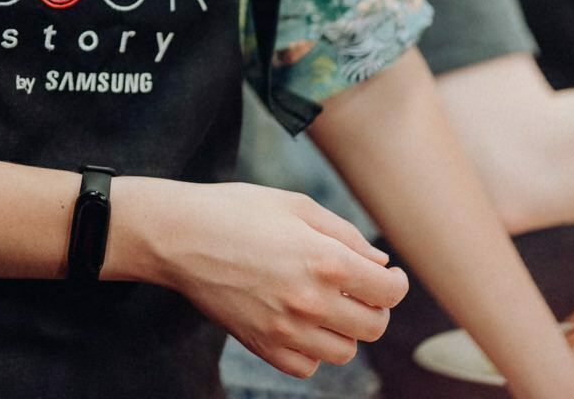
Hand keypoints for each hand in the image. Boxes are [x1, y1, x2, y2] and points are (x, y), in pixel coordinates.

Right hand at [109, 178, 407, 378]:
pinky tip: (301, 324)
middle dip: (374, 307)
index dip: (396, 283)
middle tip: (359, 290)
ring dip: (345, 330)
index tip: (387, 276)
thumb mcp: (295, 205)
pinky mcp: (262, 345)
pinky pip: (307, 366)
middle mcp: (311, 301)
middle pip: (373, 326)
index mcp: (326, 261)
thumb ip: (345, 234)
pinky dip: (312, 351)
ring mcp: (285, 328)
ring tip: (328, 307)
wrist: (177, 235)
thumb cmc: (235, 211)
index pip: (389, 292)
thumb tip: (379, 265)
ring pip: (344, 351)